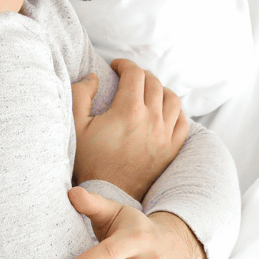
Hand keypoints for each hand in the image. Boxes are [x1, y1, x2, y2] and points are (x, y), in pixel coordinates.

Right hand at [71, 59, 188, 200]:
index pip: (134, 73)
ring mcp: (165, 135)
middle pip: (154, 83)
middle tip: (129, 78)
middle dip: (140, 75)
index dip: (124, 65)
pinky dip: (175, 111)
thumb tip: (94, 77)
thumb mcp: (76, 126)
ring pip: (172, 99)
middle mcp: (152, 120)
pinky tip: (164, 112)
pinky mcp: (172, 149)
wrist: (107, 194)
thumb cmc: (88, 161)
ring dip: (160, 89)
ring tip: (148, 92)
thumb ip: (81, 95)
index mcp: (128, 111)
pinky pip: (183, 122)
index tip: (116, 66)